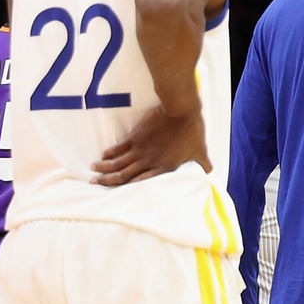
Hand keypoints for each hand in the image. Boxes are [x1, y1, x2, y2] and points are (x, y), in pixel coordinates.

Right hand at [91, 105, 209, 185]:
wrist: (180, 111)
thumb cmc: (192, 131)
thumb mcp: (200, 150)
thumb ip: (203, 163)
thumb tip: (210, 172)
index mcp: (163, 168)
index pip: (142, 183)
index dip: (128, 188)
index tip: (118, 192)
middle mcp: (149, 162)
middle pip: (124, 176)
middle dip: (109, 182)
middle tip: (95, 184)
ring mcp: (140, 150)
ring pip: (118, 163)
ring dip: (104, 169)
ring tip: (93, 172)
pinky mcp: (135, 137)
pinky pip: (119, 148)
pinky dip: (110, 153)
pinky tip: (102, 156)